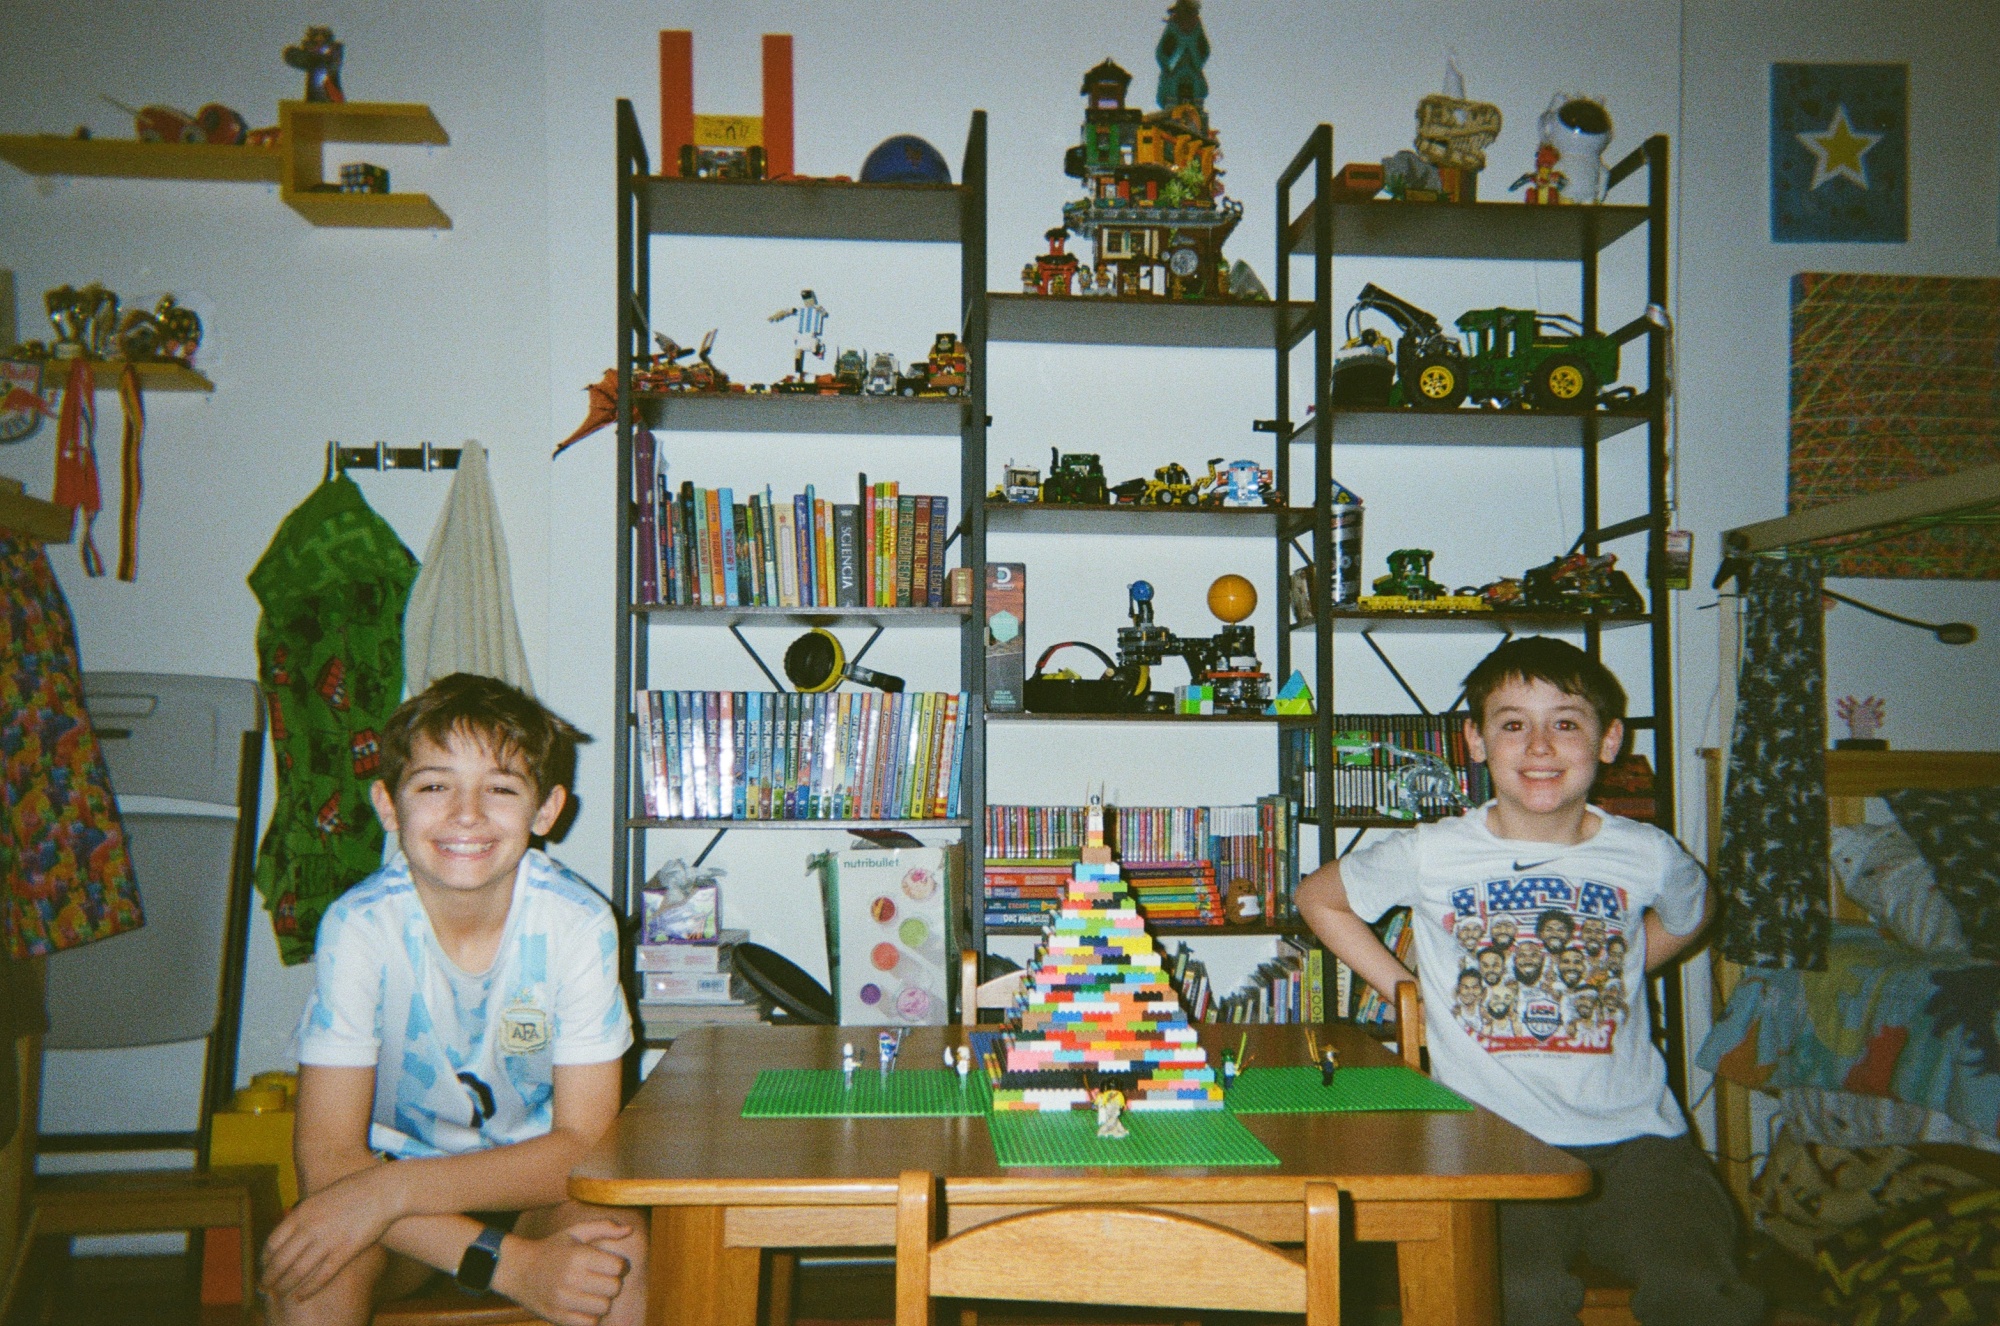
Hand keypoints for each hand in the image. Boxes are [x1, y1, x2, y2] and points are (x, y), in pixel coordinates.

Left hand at [260, 1164, 401, 1300]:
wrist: (382, 1190)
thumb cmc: (354, 1190)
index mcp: (302, 1212)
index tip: (264, 1268)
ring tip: (279, 1294)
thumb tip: (291, 1230)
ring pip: (298, 1271)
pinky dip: (308, 1289)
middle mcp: (310, 1227)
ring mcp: (327, 1240)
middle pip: (281, 1260)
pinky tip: (301, 1296)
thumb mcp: (320, 1196)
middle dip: (269, 1278)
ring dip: (285, 1286)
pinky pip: (322, 1275)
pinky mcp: (345, 1250)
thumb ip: (304, 1214)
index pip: (273, 1242)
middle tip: (264, 1288)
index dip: (265, 1259)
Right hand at [492, 1222, 632, 1325]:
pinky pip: (589, 1323)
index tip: (612, 1265)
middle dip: (612, 1284)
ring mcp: (563, 1299)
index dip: (620, 1266)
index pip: (617, 1267)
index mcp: (578, 1255)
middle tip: (602, 1279)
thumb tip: (630, 1229)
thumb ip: (604, 1228)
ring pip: (604, 1307)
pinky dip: (591, 1316)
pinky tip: (583, 1306)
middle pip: (614, 1288)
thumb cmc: (552, 1249)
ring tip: (592, 1293)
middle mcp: (571, 1277)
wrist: (517, 1270)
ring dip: (602, 1301)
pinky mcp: (557, 1316)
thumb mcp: (575, 1233)